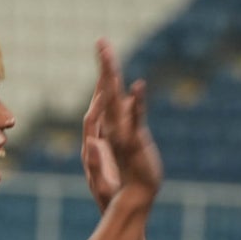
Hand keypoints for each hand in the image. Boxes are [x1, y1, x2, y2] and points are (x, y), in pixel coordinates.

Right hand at [87, 39, 161, 207]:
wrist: (134, 198)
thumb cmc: (129, 176)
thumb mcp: (127, 144)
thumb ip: (124, 123)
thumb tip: (129, 99)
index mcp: (109, 126)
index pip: (106, 94)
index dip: (106, 72)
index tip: (104, 49)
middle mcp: (111, 126)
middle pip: (107, 90)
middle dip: (105, 66)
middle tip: (102, 41)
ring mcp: (121, 133)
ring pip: (114, 100)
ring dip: (111, 77)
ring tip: (108, 55)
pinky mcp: (134, 142)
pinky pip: (135, 120)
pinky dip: (137, 103)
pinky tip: (138, 87)